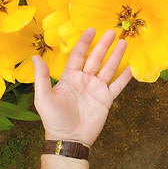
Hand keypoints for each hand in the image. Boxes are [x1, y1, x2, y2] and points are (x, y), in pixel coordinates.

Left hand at [32, 28, 131, 145]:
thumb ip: (42, 77)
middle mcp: (84, 80)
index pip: (78, 55)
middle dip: (104, 45)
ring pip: (108, 68)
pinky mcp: (106, 99)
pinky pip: (117, 85)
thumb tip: (35, 57)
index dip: (84, 42)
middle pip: (96, 58)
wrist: (69, 138)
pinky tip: (131, 67)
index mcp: (70, 77)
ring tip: (123, 43)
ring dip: (116, 56)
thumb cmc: (54, 118)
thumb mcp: (44, 97)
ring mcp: (96, 89)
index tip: (91, 30)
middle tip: (112, 31)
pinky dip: (124, 77)